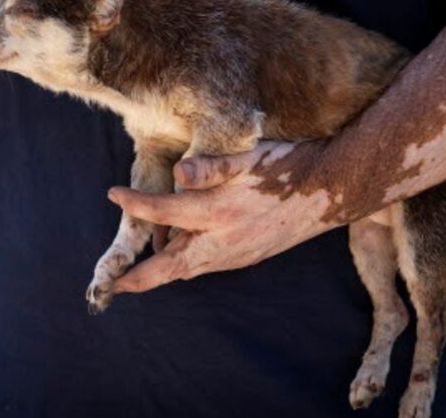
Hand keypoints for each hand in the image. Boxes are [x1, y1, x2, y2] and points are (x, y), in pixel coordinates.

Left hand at [110, 141, 339, 293]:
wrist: (333, 189)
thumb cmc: (288, 166)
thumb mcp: (248, 158)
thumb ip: (210, 167)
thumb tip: (176, 174)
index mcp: (218, 211)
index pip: (163, 212)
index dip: (134, 204)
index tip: (113, 194)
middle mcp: (225, 240)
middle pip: (171, 266)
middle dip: (141, 278)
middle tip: (115, 286)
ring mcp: (239, 253)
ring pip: (192, 269)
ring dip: (166, 272)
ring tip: (144, 274)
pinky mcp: (251, 256)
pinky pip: (212, 266)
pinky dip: (192, 265)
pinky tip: (188, 256)